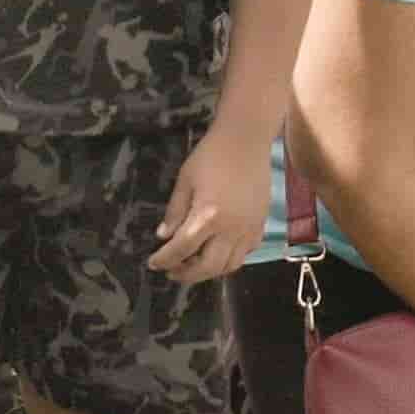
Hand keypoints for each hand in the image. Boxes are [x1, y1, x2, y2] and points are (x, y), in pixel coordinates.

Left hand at [150, 118, 274, 282]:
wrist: (247, 139)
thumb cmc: (211, 155)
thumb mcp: (185, 181)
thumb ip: (175, 212)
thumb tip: (164, 236)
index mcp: (208, 216)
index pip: (182, 249)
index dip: (165, 260)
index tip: (153, 263)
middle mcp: (231, 228)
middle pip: (208, 266)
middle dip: (187, 274)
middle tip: (172, 271)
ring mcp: (249, 229)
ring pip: (231, 265)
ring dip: (210, 271)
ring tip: (194, 265)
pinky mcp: (261, 224)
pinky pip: (246, 252)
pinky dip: (231, 258)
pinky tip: (219, 250)